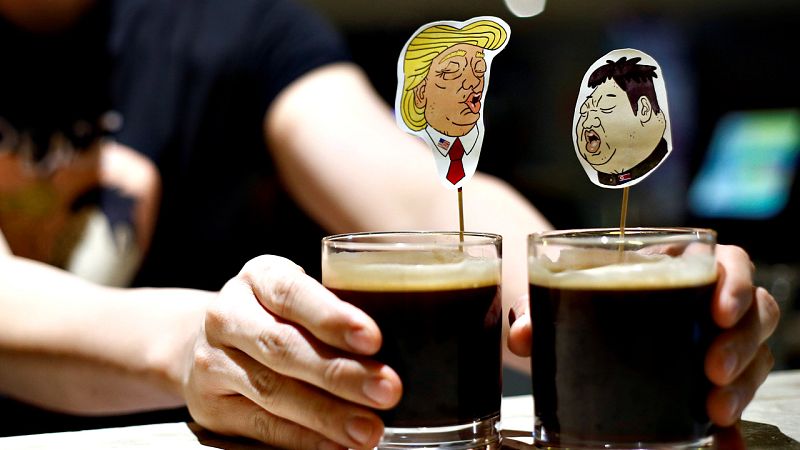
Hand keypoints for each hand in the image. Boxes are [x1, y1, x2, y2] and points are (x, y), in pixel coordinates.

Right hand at [182, 255, 401, 448]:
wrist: (209, 343)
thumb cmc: (278, 315)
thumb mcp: (300, 296)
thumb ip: (336, 311)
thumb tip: (405, 344)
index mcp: (259, 276)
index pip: (293, 293)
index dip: (332, 317)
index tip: (374, 339)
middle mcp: (228, 314)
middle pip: (284, 347)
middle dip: (340, 374)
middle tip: (387, 390)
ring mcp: (212, 362)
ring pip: (272, 391)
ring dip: (326, 414)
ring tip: (369, 429)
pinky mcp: (210, 406)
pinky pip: (260, 426)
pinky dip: (302, 439)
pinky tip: (335, 445)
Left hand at [506, 244, 779, 425]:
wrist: (574, 313)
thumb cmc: (577, 290)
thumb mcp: (557, 291)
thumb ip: (538, 307)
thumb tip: (521, 335)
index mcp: (676, 263)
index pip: (729, 261)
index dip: (735, 282)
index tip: (718, 312)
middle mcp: (703, 300)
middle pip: (755, 311)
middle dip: (742, 342)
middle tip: (712, 369)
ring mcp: (711, 340)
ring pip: (754, 354)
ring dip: (743, 383)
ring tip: (715, 409)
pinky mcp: (707, 377)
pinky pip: (733, 395)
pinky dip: (732, 423)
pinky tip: (724, 441)